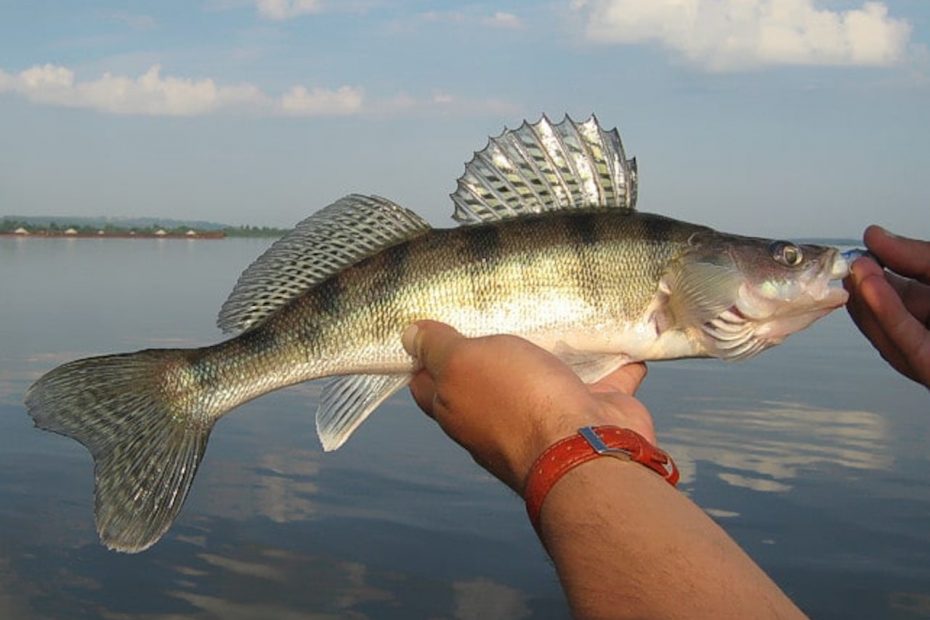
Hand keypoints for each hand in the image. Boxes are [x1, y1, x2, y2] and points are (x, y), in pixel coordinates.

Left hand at [402, 320, 655, 491]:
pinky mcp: (594, 411)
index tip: (431, 325)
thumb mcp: (464, 362)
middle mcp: (501, 417)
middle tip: (498, 306)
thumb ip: (438, 348)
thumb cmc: (516, 400)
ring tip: (560, 310)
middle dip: (494, 350)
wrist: (586, 447)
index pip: (428, 383)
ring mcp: (549, 417)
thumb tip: (408, 335)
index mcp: (460, 406)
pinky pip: (605, 381)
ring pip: (549, 378)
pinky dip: (615, 362)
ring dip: (556, 352)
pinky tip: (619, 332)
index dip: (424, 357)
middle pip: (490, 380)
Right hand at [844, 225, 929, 387]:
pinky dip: (886, 314)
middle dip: (861, 288)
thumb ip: (917, 256)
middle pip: (881, 313)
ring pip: (886, 329)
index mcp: (927, 310)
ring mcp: (923, 355)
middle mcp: (923, 333)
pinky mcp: (928, 367)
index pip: (891, 290)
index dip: (871, 272)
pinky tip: (870, 287)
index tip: (856, 253)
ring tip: (856, 267)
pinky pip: (905, 342)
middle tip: (847, 262)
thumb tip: (872, 235)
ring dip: (868, 299)